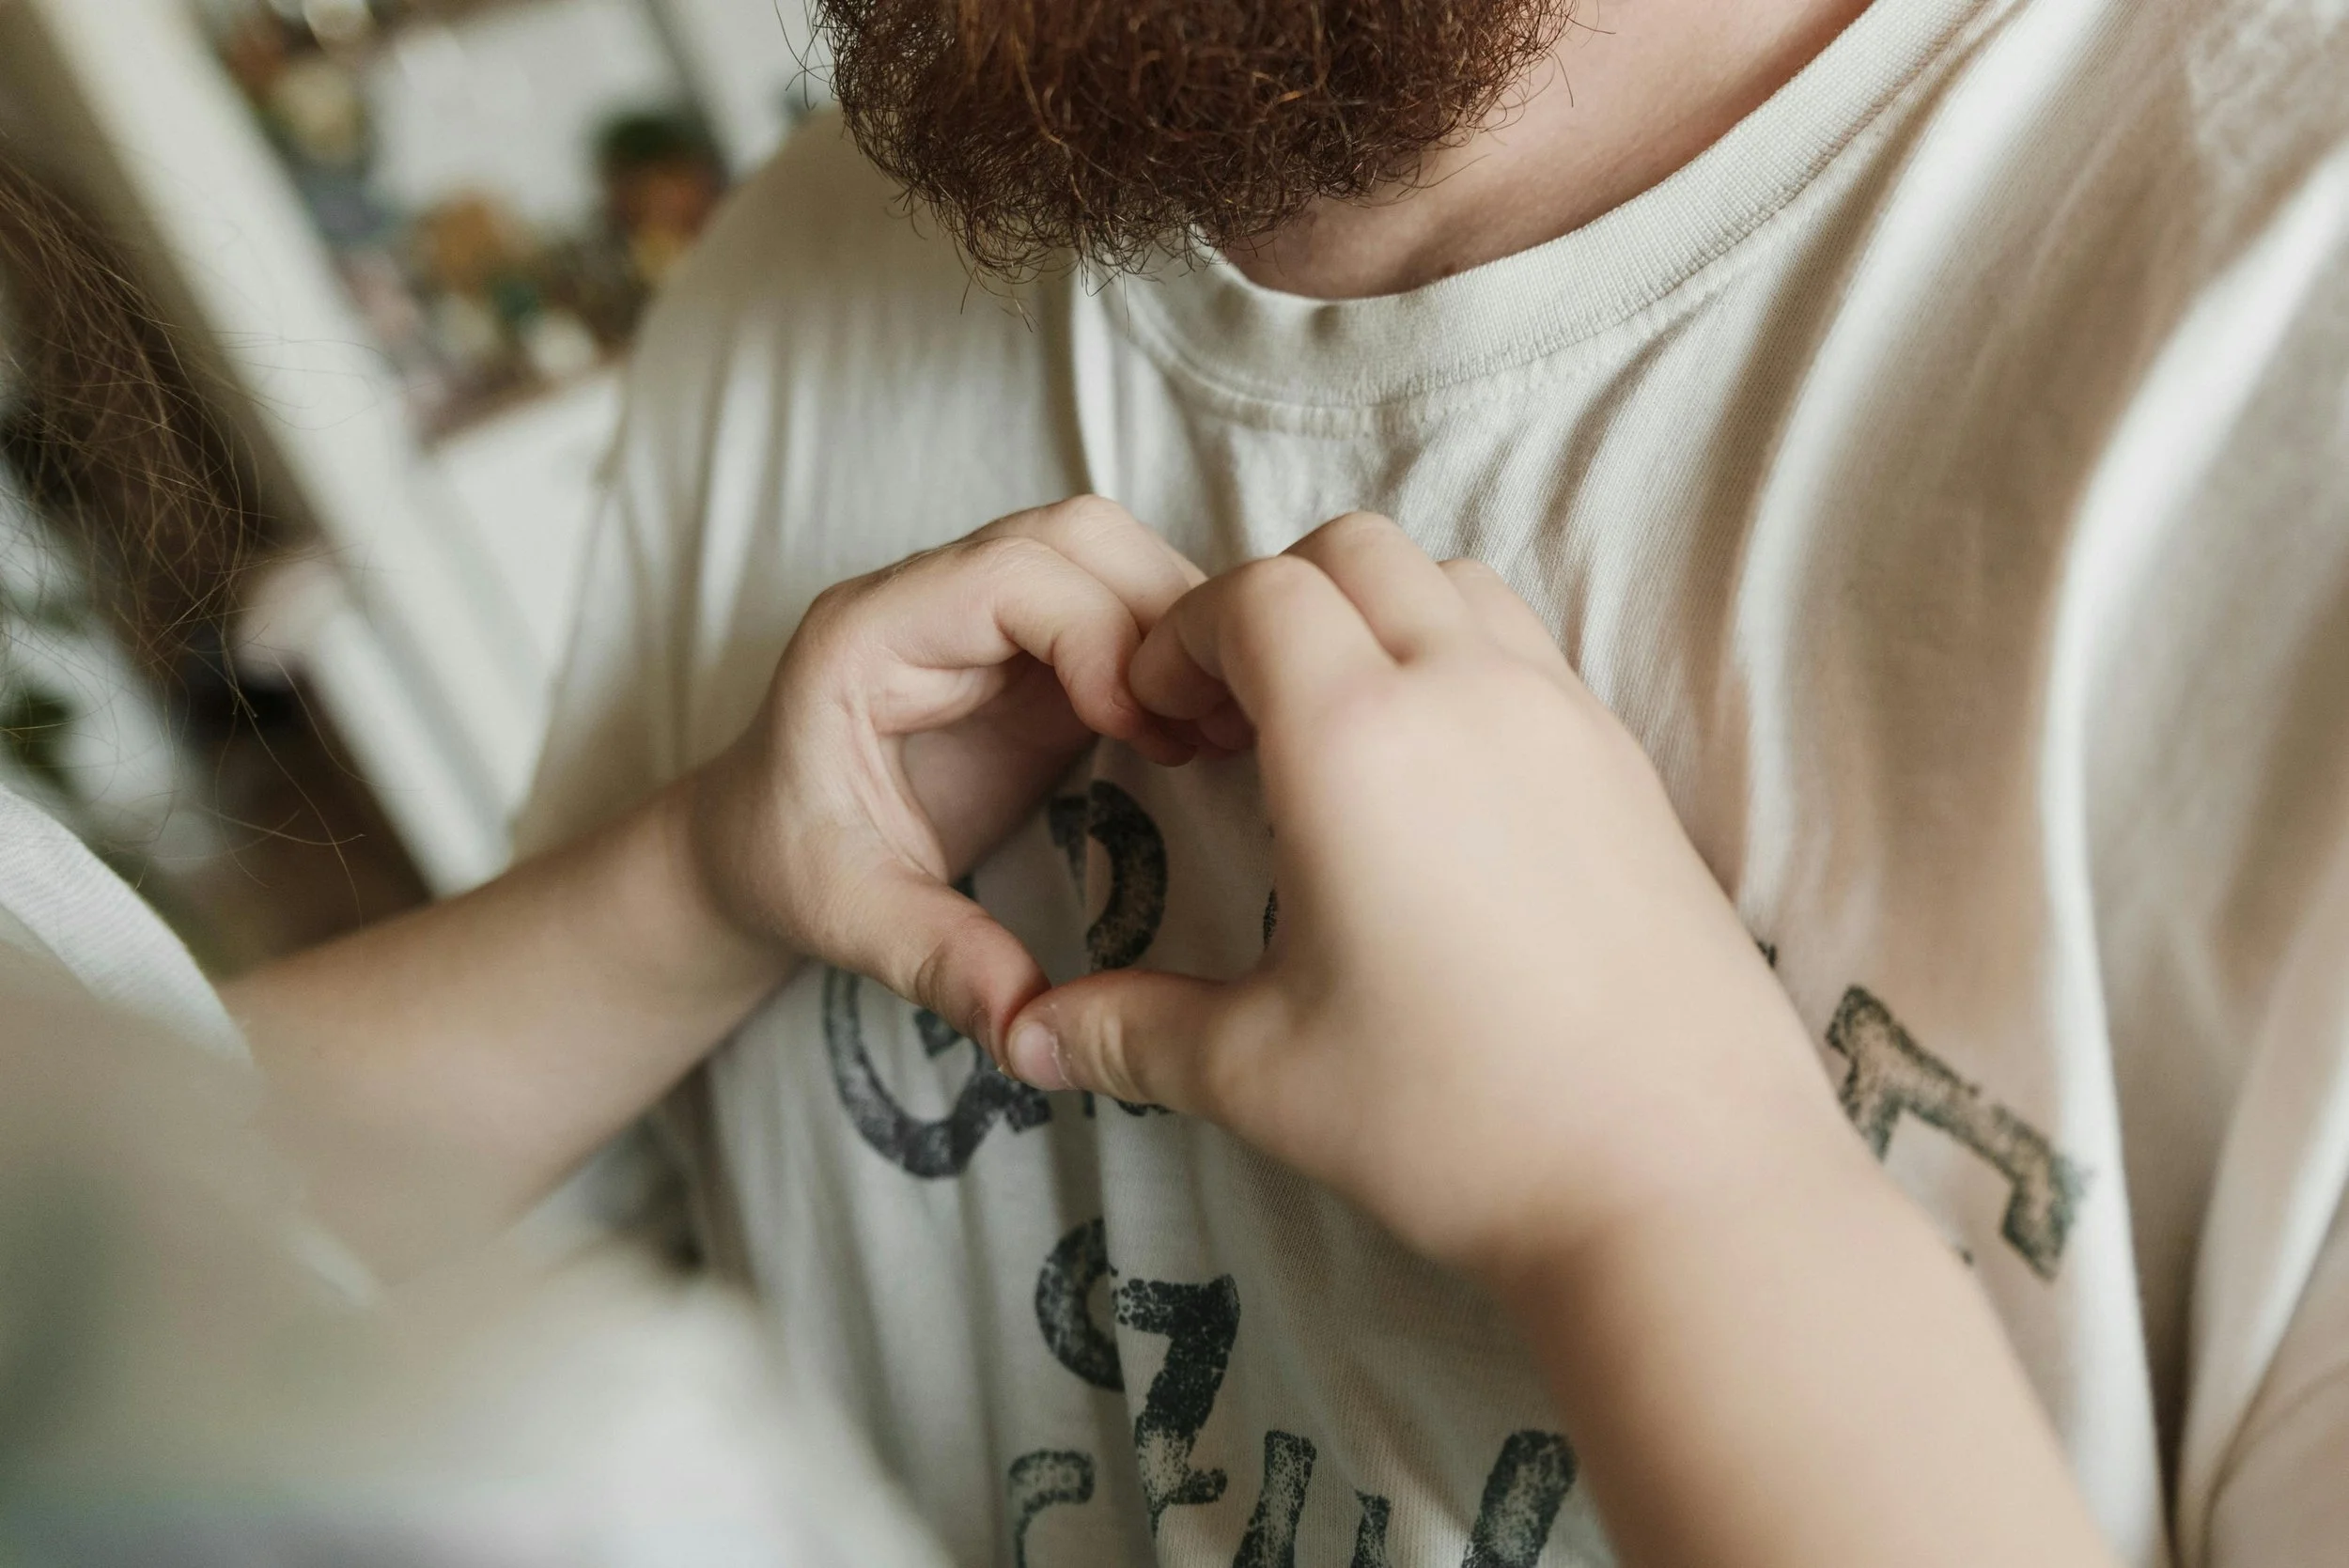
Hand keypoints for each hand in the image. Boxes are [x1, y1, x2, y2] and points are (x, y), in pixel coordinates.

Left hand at [687, 496, 1205, 1055]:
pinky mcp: (1031, 651)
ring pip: (1110, 556)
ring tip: (1215, 727)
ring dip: (1179, 624)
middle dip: (1161, 610)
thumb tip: (1030, 1028)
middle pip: (1074, 535)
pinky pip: (1121, 609)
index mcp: (868, 635)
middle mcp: (929, 600)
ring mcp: (985, 618)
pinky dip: (1175, 652)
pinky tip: (1203, 729)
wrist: (753, 853)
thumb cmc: (784, 868)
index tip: (1145, 728)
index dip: (1095, 632)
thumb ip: (937, 960)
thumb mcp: (849, 920)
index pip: (1007, 574)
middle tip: (1206, 722)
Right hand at [999, 513, 1853, 1283]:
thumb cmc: (1461, 1121)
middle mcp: (1468, 691)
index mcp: (1358, 738)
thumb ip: (1129, 1030)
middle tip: (1237, 716)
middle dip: (1275, 600)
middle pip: (1356, 551)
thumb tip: (1028, 1040)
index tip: (1165, 713)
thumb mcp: (1262, 1074)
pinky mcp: (1627, 765)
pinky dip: (1461, 658)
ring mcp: (1564, 717)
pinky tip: (1436, 786)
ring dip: (1377, 615)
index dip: (1188, 632)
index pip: (1258, 593)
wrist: (1680, 1179)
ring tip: (1338, 734)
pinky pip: (1528, 648)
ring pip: (1454, 580)